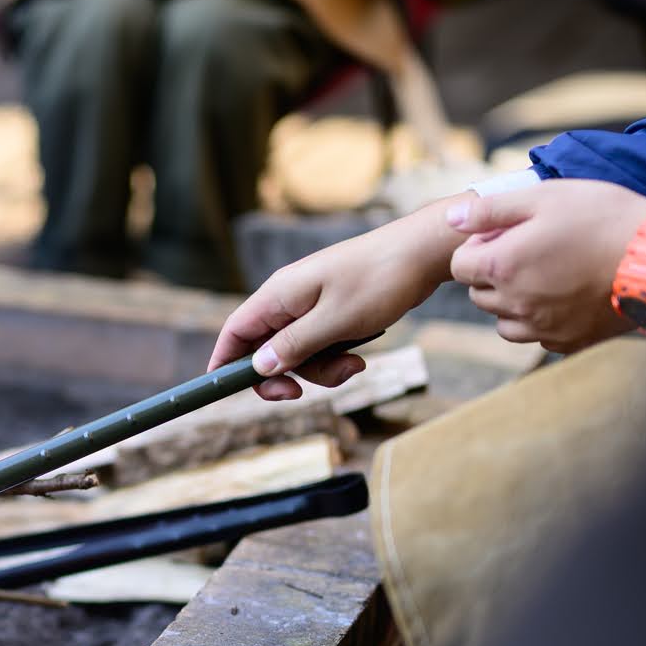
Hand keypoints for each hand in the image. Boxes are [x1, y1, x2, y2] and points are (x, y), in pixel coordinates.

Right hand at [209, 196, 470, 399]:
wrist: (421, 253)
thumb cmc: (379, 280)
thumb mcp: (335, 322)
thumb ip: (294, 346)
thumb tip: (259, 367)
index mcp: (279, 295)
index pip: (235, 331)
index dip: (225, 362)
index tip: (223, 391)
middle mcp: (289, 299)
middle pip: (267, 350)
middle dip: (287, 375)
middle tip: (303, 393)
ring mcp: (311, 304)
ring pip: (298, 352)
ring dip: (321, 370)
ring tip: (355, 366)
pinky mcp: (332, 310)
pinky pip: (321, 344)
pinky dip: (336, 356)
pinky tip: (361, 353)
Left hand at [446, 180, 645, 351]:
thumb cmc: (603, 218)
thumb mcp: (544, 197)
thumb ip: (490, 210)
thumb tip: (451, 217)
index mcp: (501, 266)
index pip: (460, 265)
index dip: (479, 245)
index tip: (507, 234)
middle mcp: (514, 304)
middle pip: (480, 294)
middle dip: (494, 273)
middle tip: (531, 250)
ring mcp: (541, 328)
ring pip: (505, 321)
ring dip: (514, 301)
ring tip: (548, 274)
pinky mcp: (568, 342)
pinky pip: (538, 336)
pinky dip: (543, 320)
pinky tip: (568, 295)